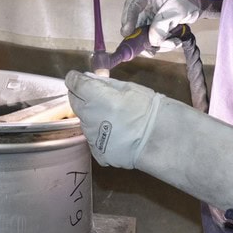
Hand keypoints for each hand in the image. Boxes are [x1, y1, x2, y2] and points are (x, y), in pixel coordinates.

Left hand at [65, 70, 232, 209]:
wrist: (159, 138)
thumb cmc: (147, 106)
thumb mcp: (128, 87)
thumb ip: (105, 83)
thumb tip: (90, 79)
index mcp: (93, 95)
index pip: (73, 82)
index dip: (76, 80)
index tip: (80, 80)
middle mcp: (86, 115)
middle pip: (75, 103)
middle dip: (83, 98)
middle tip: (100, 100)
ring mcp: (91, 136)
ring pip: (86, 123)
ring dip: (94, 119)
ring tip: (116, 121)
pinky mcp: (98, 153)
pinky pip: (95, 141)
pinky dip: (103, 137)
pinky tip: (119, 136)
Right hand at [121, 0, 219, 54]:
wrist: (197, 1)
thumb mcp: (176, 10)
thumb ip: (162, 25)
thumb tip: (152, 42)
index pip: (132, 6)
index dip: (128, 19)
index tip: (127, 32)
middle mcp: (144, 7)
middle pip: (134, 25)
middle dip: (144, 40)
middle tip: (152, 50)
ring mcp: (148, 18)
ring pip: (144, 36)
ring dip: (157, 44)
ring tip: (174, 43)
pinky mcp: (154, 27)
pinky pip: (153, 40)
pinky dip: (162, 44)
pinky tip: (176, 42)